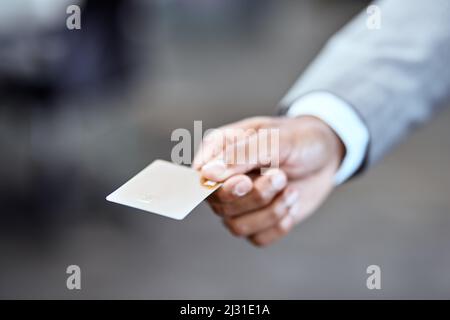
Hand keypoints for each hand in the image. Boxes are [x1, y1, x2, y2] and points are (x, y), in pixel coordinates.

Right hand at [193, 116, 344, 246]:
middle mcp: (224, 179)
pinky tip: (290, 203)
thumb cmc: (298, 138)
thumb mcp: (275, 138)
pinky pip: (257, 238)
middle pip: (220, 205)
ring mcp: (239, 203)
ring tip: (290, 189)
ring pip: (236, 226)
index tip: (245, 182)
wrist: (325, 156)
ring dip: (270, 211)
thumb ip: (241, 154)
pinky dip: (279, 225)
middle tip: (280, 176)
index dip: (219, 187)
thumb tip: (207, 174)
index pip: (200, 178)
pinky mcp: (257, 221)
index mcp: (219, 151)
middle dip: (256, 196)